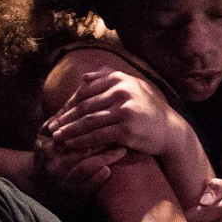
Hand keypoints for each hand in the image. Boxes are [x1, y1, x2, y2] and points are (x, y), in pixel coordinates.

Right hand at [33, 123, 126, 206]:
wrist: (37, 186)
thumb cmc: (46, 156)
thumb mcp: (43, 137)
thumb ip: (55, 121)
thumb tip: (71, 102)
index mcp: (48, 148)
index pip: (72, 134)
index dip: (91, 126)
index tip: (109, 118)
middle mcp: (54, 165)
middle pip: (81, 150)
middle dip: (103, 141)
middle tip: (123, 133)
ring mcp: (63, 182)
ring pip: (86, 167)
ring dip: (106, 158)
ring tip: (122, 150)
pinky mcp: (72, 197)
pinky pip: (87, 187)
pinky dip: (99, 179)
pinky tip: (109, 170)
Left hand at [44, 70, 174, 156]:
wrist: (171, 131)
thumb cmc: (149, 110)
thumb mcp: (133, 87)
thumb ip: (109, 78)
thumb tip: (84, 77)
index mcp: (120, 79)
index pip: (86, 91)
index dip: (69, 103)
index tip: (57, 114)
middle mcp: (121, 91)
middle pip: (84, 106)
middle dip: (65, 117)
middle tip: (50, 126)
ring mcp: (124, 109)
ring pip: (88, 121)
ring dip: (69, 130)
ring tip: (56, 136)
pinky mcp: (126, 128)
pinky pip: (97, 135)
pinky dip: (82, 140)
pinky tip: (71, 145)